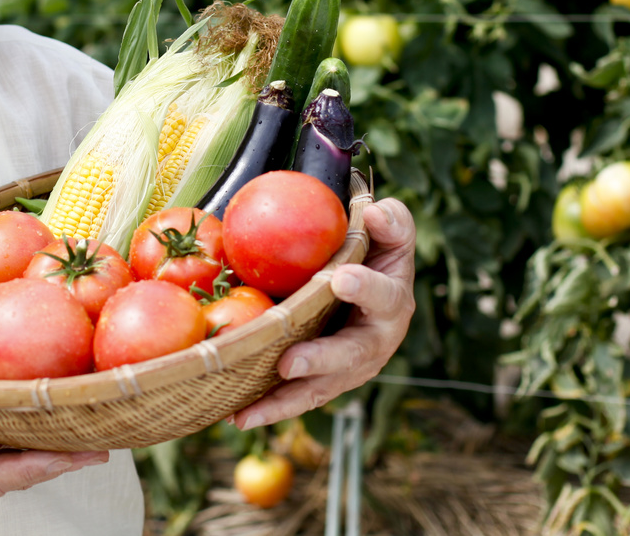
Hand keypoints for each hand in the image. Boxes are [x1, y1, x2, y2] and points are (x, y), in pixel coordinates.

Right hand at [0, 375, 108, 500]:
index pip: (1, 477)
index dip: (39, 467)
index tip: (75, 455)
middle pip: (22, 468)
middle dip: (62, 456)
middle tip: (106, 441)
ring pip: (21, 451)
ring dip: (57, 437)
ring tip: (98, 420)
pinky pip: (11, 429)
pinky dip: (36, 417)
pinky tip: (61, 398)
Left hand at [230, 197, 415, 430]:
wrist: (369, 285)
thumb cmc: (376, 254)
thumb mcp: (390, 232)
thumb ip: (391, 221)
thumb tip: (375, 213)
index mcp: (392, 301)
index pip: (383, 295)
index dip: (365, 288)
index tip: (341, 279)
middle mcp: (375, 342)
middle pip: (350, 356)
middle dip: (319, 361)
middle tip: (289, 363)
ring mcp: (349, 369)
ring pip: (320, 389)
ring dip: (285, 400)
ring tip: (250, 410)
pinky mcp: (324, 382)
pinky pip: (297, 398)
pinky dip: (269, 409)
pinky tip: (236, 415)